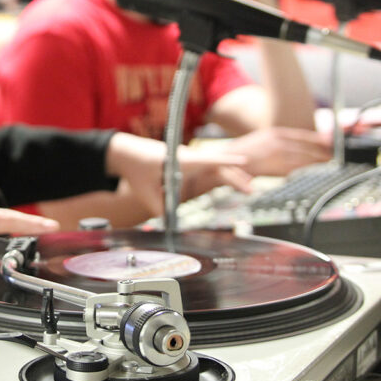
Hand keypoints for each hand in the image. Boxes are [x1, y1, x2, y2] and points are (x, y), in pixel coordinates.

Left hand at [105, 132, 251, 216]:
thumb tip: (172, 225)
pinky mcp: (189, 162)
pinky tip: (236, 179)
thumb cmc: (138, 171)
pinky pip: (211, 166)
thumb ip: (160, 209)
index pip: (207, 160)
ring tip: (248, 187)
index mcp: (180, 161)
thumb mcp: (146, 193)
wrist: (129, 154)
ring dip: (232, 174)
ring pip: (216, 165)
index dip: (226, 161)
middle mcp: (188, 157)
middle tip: (250, 191)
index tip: (244, 161)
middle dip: (235, 177)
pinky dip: (224, 172)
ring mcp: (190, 158)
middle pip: (217, 165)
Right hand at [221, 127, 331, 176]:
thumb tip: (295, 145)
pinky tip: (311, 171)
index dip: (318, 139)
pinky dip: (304, 170)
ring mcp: (275, 155)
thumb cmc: (245, 153)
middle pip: (305, 148)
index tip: (330, 142)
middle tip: (333, 157)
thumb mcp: (262, 140)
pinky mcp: (272, 168)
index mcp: (275, 133)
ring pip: (302, 159)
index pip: (302, 135)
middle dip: (320, 153)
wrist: (226, 163)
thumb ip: (279, 142)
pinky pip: (294, 170)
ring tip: (328, 164)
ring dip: (316, 162)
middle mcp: (277, 142)